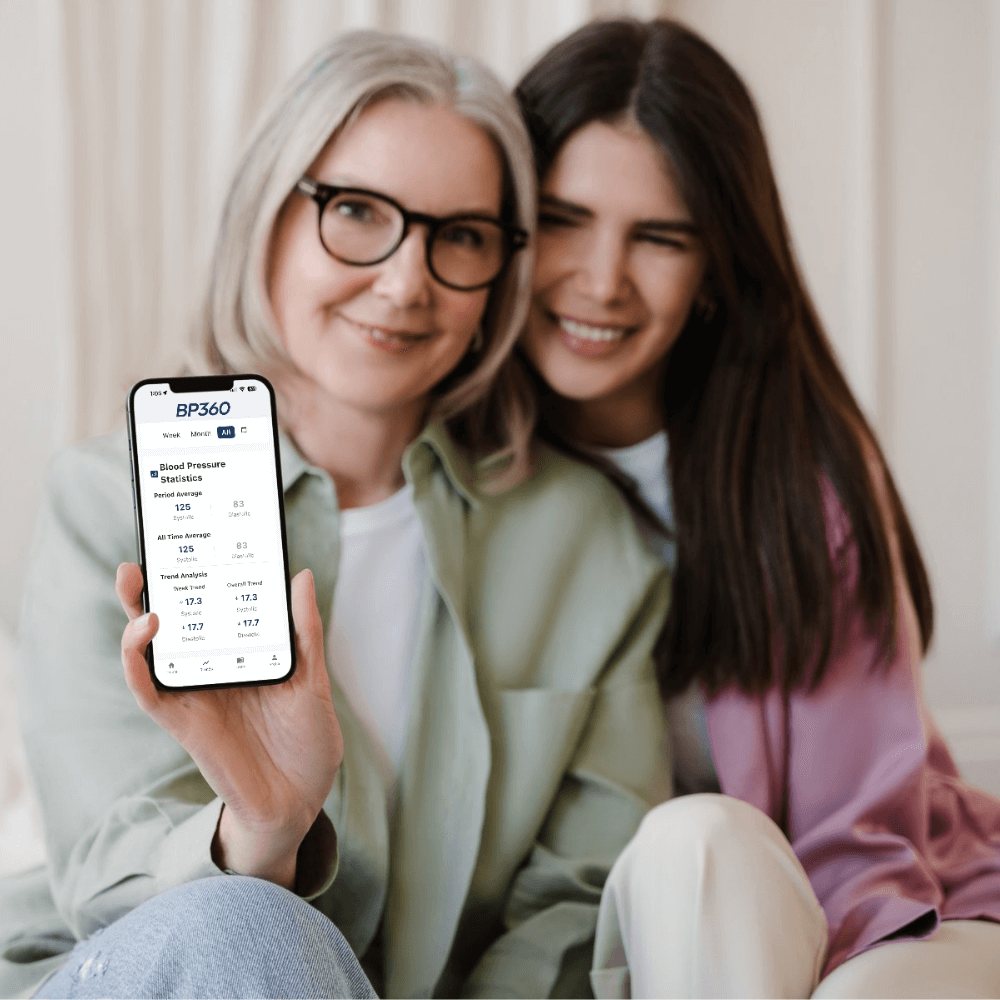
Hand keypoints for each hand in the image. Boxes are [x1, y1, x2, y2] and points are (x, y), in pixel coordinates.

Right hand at [116, 563, 342, 889]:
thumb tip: (300, 575)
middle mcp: (211, 670)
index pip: (209, 609)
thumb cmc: (307, 742)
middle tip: (144, 554)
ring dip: (135, 616)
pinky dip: (139, 663)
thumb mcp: (313, 679)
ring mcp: (194, 695)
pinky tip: (146, 633)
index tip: (188, 538)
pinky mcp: (184, 722)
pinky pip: (150, 691)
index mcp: (240, 654)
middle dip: (150, 589)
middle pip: (171, 624)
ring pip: (150, 651)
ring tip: (138, 582)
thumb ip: (304, 631)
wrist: (301, 801)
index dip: (193, 578)